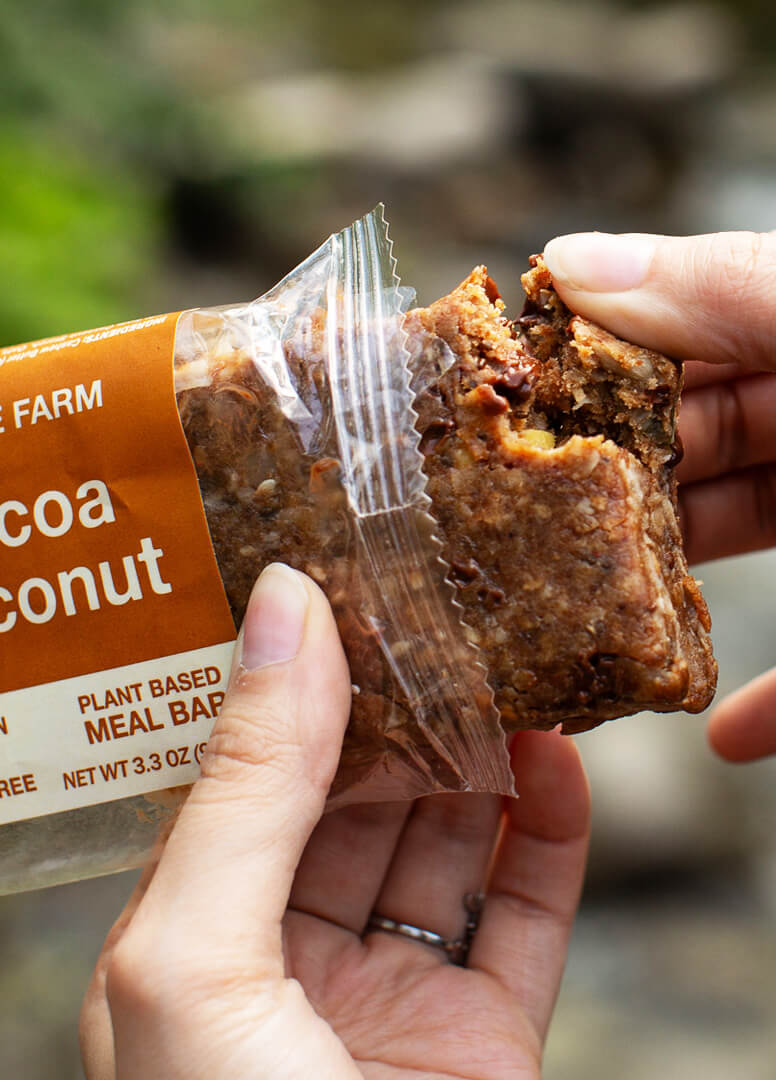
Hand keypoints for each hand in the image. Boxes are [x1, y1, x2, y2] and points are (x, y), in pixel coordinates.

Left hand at [80, 563, 589, 1078]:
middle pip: (345, 799)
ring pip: (438, 845)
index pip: (238, 776)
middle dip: (391, 705)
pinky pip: (522, 918)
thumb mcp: (197, 956)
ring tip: (502, 662)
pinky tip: (557, 762)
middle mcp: (280, 962)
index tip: (332, 586)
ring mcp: (385, 1003)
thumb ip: (247, 781)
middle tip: (431, 609)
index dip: (285, 681)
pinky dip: (546, 835)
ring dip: (474, 754)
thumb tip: (282, 606)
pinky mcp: (483, 1048)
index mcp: (186, 940)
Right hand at [543, 231, 775, 760]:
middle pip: (679, 450)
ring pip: (725, 550)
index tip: (482, 404)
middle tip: (497, 531)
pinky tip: (721, 735)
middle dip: (591, 493)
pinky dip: (764, 703)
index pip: (667, 334)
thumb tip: (570, 260)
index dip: (573, 361)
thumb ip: (736, 291)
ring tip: (560, 625)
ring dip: (648, 596)